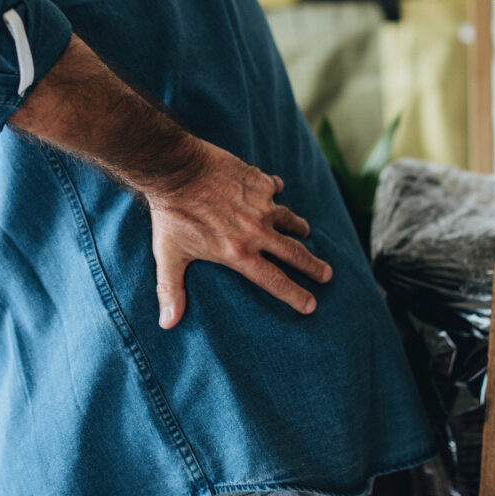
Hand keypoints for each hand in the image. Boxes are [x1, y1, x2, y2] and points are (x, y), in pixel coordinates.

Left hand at [146, 139, 332, 329]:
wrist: (177, 170)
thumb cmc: (171, 215)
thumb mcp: (169, 255)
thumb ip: (171, 290)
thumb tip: (168, 324)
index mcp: (239, 254)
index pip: (275, 281)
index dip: (295, 295)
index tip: (311, 305)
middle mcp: (257, 232)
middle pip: (294, 253)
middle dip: (313, 267)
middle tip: (326, 275)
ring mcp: (262, 205)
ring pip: (289, 219)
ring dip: (299, 227)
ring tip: (304, 231)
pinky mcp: (259, 182)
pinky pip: (274, 188)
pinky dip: (275, 190)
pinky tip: (276, 189)